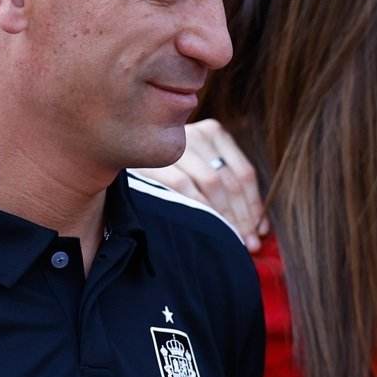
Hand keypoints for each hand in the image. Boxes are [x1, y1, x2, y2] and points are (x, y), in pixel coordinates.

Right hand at [131, 119, 266, 251]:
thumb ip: (227, 191)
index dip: (254, 206)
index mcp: (214, 133)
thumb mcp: (199, 173)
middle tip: (247, 244)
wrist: (117, 152)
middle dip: (242, 216)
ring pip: (212, 183)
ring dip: (224, 216)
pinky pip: (185, 186)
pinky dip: (200, 209)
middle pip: (230, 181)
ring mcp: (176, 142)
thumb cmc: (165, 175)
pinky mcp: (156, 157)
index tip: (259, 231)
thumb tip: (260, 228)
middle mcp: (197, 133)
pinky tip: (206, 226)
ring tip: (231, 240)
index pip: (244, 173)